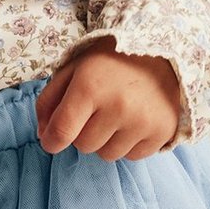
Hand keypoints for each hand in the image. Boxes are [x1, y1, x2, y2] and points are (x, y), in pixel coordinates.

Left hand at [35, 35, 181, 159]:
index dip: (51, 140)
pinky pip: (132, 156)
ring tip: (118, 114)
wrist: (164, 53)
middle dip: (84, 132)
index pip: (61, 132)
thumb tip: (45, 136)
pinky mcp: (162, 133)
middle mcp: (118, 106)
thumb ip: (51, 100)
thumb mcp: (75, 69)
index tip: (52, 140)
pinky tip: (135, 120)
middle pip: (83, 146)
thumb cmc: (112, 61)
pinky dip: (129, 143)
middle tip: (97, 110)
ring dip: (107, 140)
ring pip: (107, 155)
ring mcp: (142, 122)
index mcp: (90, 86)